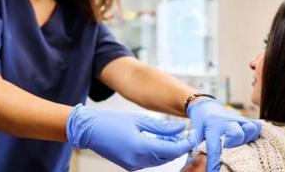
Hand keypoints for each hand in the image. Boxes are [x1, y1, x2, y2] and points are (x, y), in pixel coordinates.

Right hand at [66, 104, 196, 170]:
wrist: (90, 130)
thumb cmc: (112, 121)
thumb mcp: (140, 119)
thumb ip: (163, 126)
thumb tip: (182, 128)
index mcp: (140, 147)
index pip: (172, 149)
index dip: (186, 143)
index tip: (194, 134)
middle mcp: (138, 160)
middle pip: (168, 157)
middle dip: (180, 146)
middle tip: (187, 133)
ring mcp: (134, 165)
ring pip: (161, 160)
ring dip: (170, 149)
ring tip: (175, 134)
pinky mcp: (131, 165)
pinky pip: (151, 161)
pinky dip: (159, 151)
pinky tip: (162, 139)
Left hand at [187, 99, 260, 171]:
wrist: (207, 107)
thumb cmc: (201, 122)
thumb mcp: (195, 132)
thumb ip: (196, 145)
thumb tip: (196, 161)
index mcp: (212, 125)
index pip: (214, 147)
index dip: (214, 162)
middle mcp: (227, 121)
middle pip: (237, 134)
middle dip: (234, 146)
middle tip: (228, 150)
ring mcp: (238, 119)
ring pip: (250, 128)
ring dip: (247, 138)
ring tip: (240, 144)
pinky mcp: (245, 119)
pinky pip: (256, 126)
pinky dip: (254, 134)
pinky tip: (248, 139)